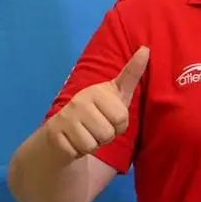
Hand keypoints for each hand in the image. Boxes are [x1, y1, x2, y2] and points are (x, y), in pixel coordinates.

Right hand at [44, 46, 149, 161]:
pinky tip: (73, 142)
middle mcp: (79, 101)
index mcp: (97, 91)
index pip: (121, 118)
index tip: (109, 117)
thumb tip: (146, 48)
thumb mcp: (117, 94)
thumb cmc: (97, 111)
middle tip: (96, 128)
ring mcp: (65, 118)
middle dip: (106, 137)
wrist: (61, 131)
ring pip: (93, 144)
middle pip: (108, 133)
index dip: (119, 125)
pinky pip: (78, 152)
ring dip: (92, 145)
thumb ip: (132, 73)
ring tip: (85, 134)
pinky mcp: (54, 135)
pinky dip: (78, 152)